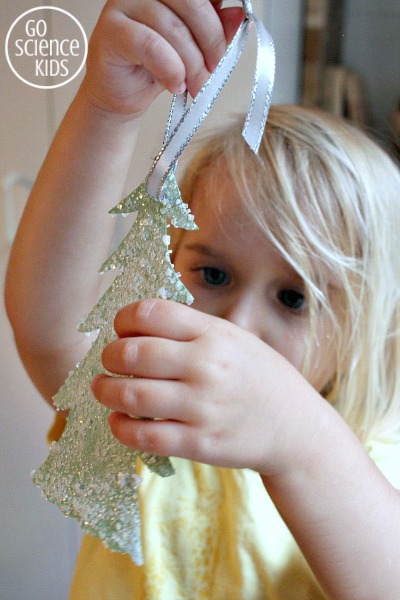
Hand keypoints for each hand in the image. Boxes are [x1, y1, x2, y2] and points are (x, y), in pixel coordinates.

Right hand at [82, 0, 243, 115]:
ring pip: (175, 30)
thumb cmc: (155, 67)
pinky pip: (152, 47)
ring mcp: (124, 4)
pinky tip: (174, 85)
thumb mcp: (194, 48)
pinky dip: (170, 70)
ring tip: (194, 85)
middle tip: (213, 71)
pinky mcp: (111, 30)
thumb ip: (215, 30)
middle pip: (193, 4)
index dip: (218, 21)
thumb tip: (239, 15)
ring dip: (192, 65)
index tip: (226, 47)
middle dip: (211, 43)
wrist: (122, 94)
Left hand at [91, 299, 321, 474]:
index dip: (124, 319)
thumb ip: (191, 330)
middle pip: (132, 353)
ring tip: (103, 389)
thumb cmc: (260, 378)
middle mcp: (205, 366)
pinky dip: (120, 428)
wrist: (296, 427)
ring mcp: (201, 407)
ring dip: (105, 391)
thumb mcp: (235, 339)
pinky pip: (144, 436)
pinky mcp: (198, 443)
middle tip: (109, 361)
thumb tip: (137, 325)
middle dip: (109, 356)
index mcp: (213, 334)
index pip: (151, 313)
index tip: (121, 328)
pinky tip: (119, 421)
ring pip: (131, 396)